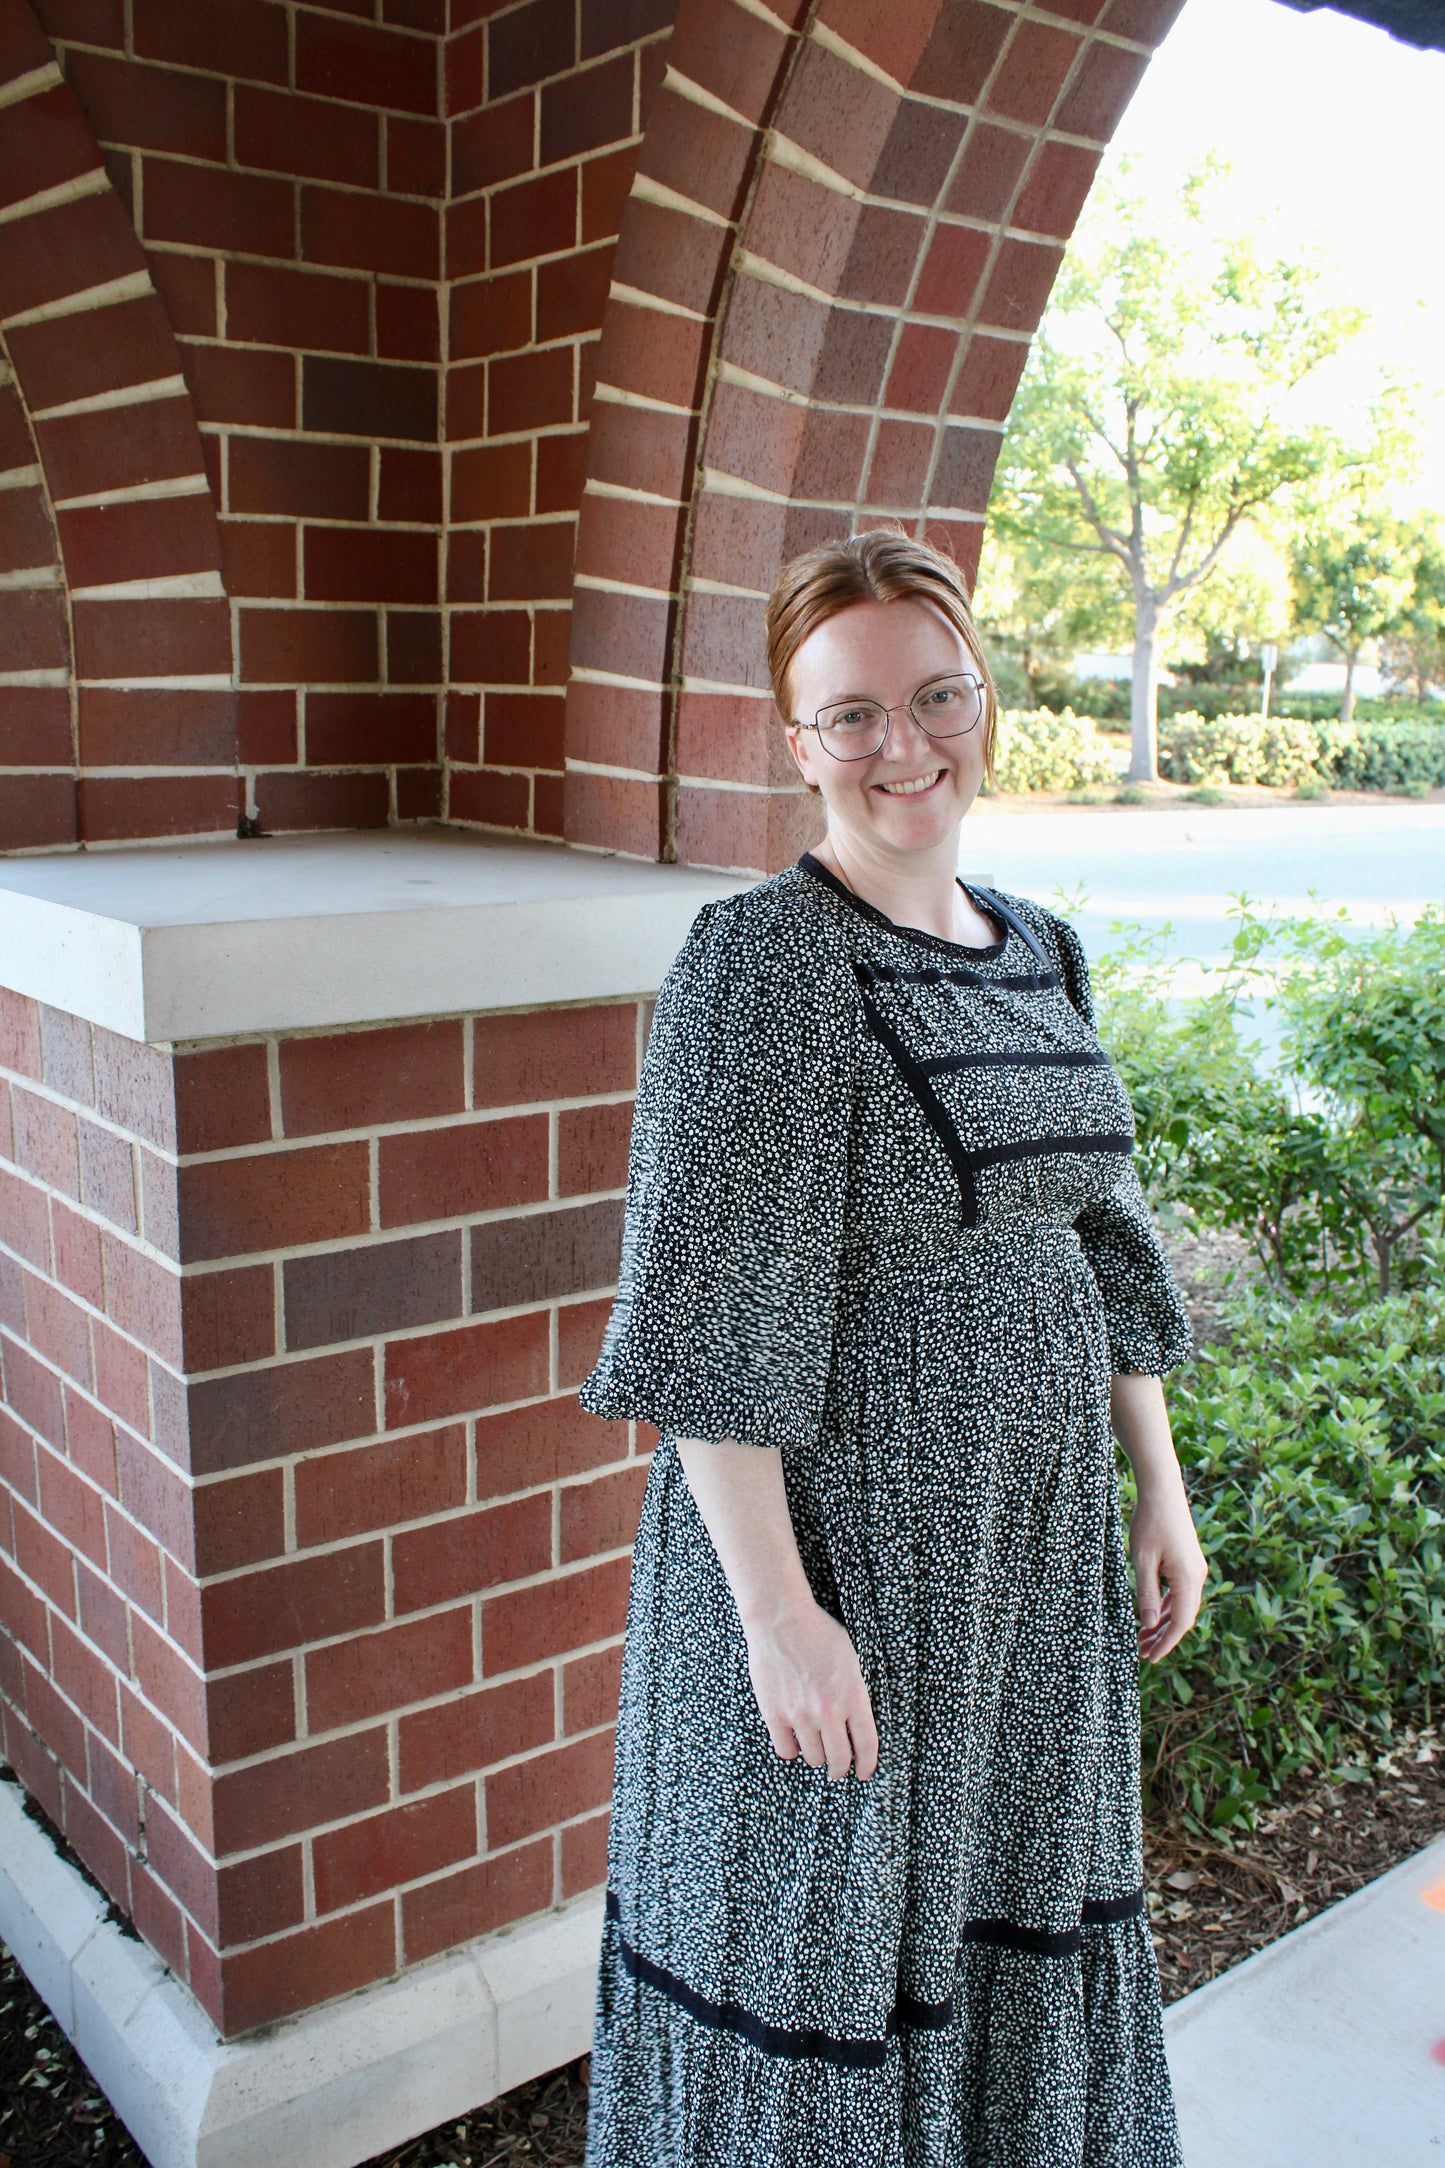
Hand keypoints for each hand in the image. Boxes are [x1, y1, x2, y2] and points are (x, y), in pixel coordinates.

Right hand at [743, 1600, 878, 1782]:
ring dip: (817, 1756)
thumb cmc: (818, 1633)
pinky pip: (786, 1750)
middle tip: (838, 1769)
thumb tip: (855, 1720)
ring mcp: (800, 1715)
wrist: (781, 1619)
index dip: (867, 1764)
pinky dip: (792, 1750)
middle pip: (839, 1758)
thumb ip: (855, 1692)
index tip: (864, 1772)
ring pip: (813, 1758)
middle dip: (841, 1768)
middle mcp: (828, 1711)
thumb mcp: (851, 1660)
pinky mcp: (775, 1714)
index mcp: (853, 1696)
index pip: (866, 1745)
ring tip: (816, 1748)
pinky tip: (795, 1741)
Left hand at [1129, 1480, 1207, 1661]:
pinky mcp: (1190, 1562)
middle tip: (1143, 1653)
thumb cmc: (1149, 1522)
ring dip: (1164, 1623)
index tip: (1151, 1658)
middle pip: (1183, 1617)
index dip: (1166, 1643)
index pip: (1180, 1622)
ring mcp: (1195, 1569)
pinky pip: (1181, 1593)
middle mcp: (1198, 1576)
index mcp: (1188, 1579)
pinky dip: (1167, 1607)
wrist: (1163, 1491)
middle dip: (1164, 1637)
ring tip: (1144, 1638)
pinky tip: (1152, 1616)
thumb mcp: (1142, 1559)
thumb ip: (1146, 1593)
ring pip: (1182, 1606)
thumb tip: (1148, 1624)